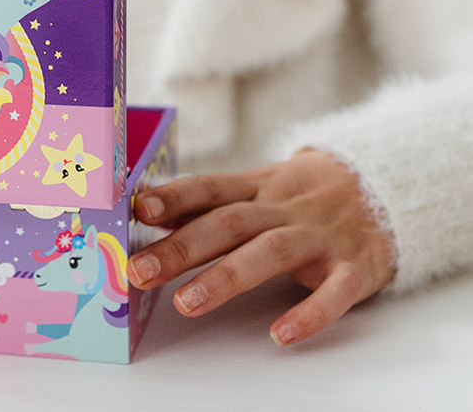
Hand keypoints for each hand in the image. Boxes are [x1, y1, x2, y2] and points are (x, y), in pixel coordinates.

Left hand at [127, 150, 395, 345]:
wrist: (380, 187)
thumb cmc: (299, 195)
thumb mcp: (257, 187)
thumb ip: (209, 202)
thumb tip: (148, 209)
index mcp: (256, 187)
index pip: (210, 187)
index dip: (175, 197)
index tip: (140, 211)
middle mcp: (283, 208)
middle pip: (229, 223)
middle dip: (183, 247)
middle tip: (141, 271)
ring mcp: (319, 237)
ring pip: (271, 252)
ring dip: (227, 277)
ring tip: (187, 303)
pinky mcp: (354, 268)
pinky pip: (334, 293)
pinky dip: (309, 313)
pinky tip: (279, 334)